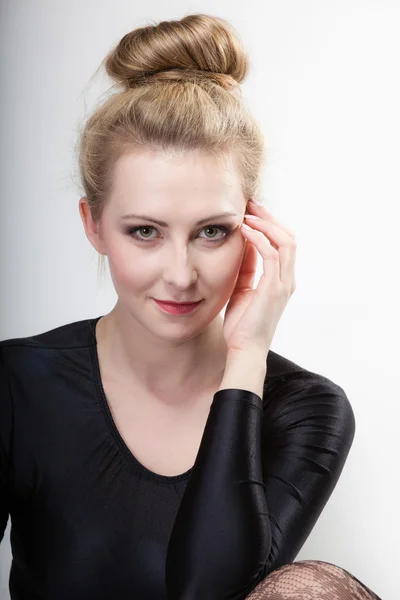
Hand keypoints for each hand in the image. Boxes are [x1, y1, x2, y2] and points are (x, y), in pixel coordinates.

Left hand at [222, 200, 296, 356]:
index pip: (284, 243)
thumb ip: (247, 267)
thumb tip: (245, 243)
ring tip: (247, 214)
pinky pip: (271, 255)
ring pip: (285, 241)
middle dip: (270, 218)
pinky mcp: (274, 289)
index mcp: (282, 280)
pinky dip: (259, 239)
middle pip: (289, 237)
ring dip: (266, 224)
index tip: (250, 212)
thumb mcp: (243, 289)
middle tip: (250, 204)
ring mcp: (283, 284)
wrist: (244, 349)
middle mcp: (287, 279)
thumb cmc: (242, 324)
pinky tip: (244, 231)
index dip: (270, 224)